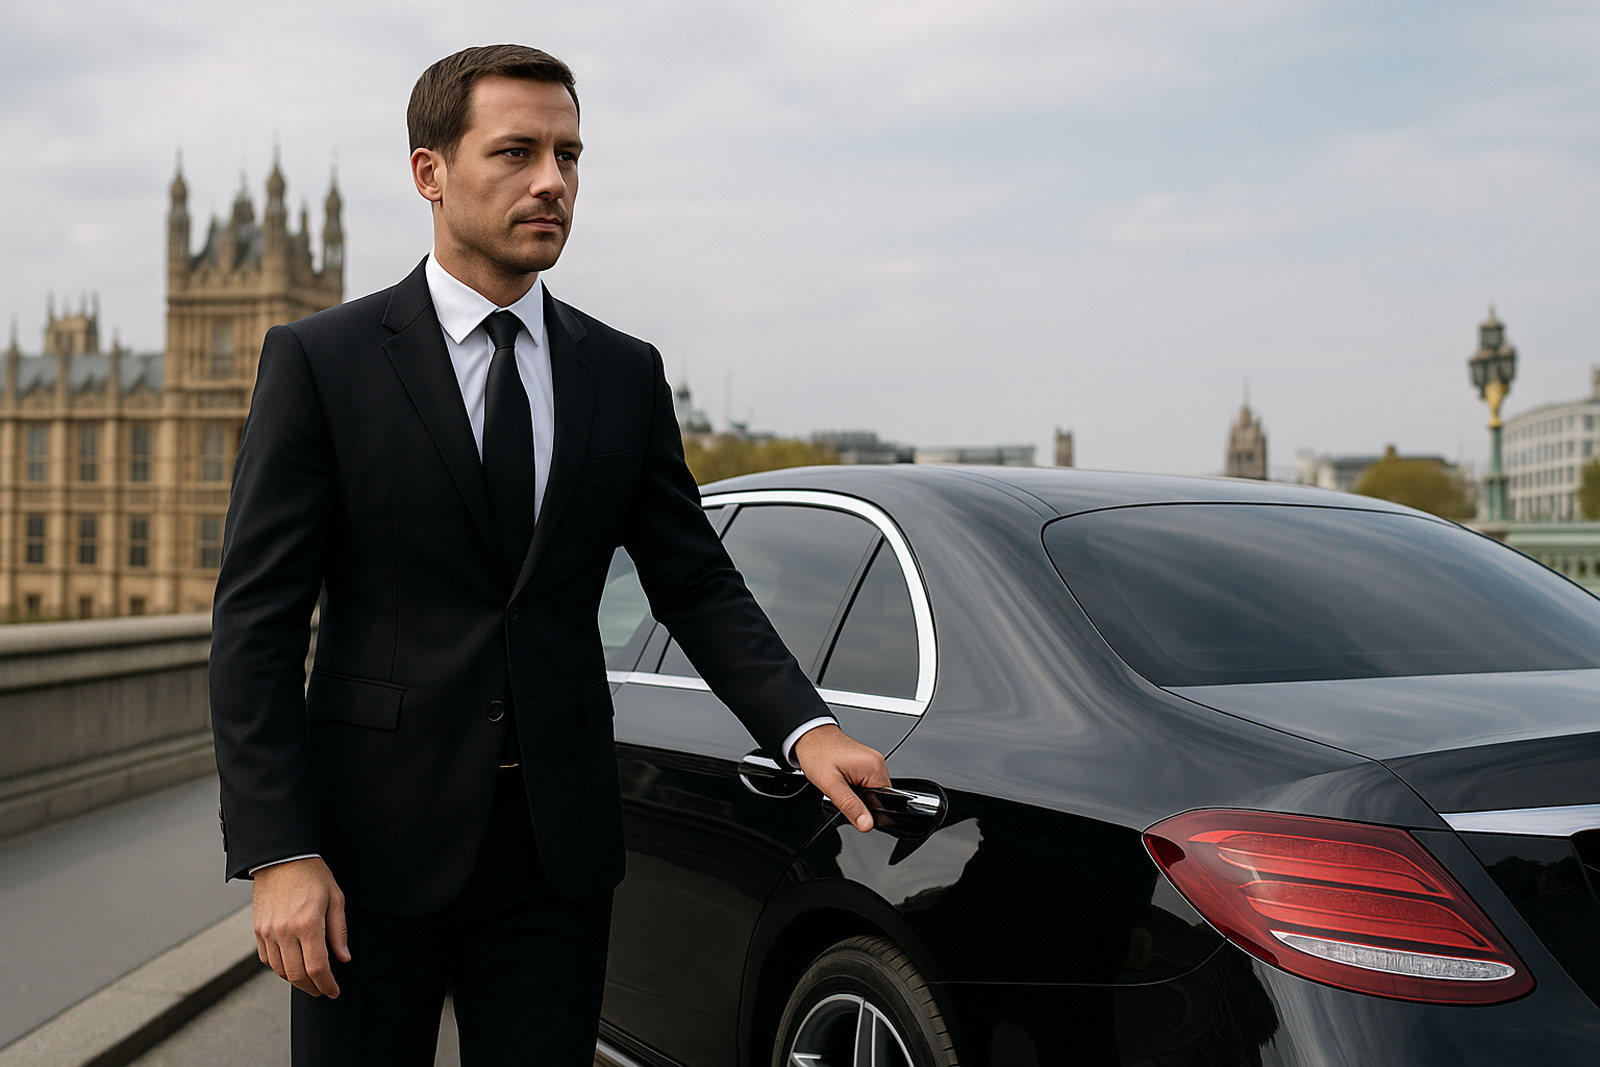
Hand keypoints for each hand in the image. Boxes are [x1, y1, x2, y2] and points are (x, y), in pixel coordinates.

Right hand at [252, 857, 350, 997]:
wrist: (281, 857)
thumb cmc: (312, 874)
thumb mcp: (335, 898)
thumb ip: (339, 931)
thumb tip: (343, 958)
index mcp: (308, 924)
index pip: (317, 968)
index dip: (327, 984)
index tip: (333, 991)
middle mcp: (285, 931)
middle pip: (297, 975)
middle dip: (312, 988)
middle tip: (323, 990)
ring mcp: (268, 932)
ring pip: (280, 970)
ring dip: (295, 981)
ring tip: (309, 981)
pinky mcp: (258, 930)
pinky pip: (267, 959)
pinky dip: (279, 968)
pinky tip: (291, 967)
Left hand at [794, 723, 889, 831]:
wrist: (810, 737)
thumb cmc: (818, 755)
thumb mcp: (831, 785)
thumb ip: (851, 806)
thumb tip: (867, 824)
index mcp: (874, 768)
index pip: (884, 801)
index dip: (868, 810)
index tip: (851, 804)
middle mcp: (877, 762)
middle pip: (879, 796)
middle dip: (861, 800)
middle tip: (842, 791)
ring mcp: (873, 761)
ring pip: (873, 790)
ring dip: (858, 793)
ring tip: (842, 783)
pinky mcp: (867, 762)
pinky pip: (868, 781)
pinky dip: (857, 785)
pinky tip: (844, 779)